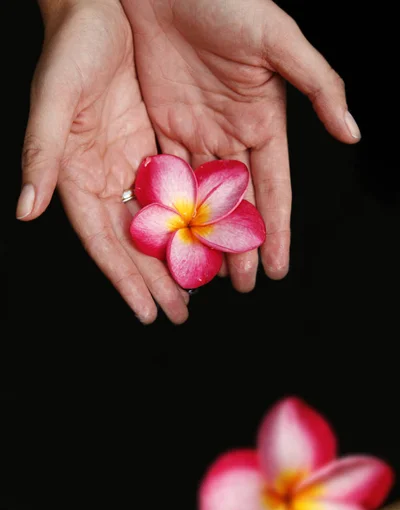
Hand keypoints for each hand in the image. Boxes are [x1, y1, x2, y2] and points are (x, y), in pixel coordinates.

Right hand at [16, 0, 188, 323]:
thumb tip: (24, 207)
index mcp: (76, 177)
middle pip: (133, 243)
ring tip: (198, 288)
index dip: (124, 279)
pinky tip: (207, 236)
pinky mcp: (153, 147)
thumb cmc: (69, 49)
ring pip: (157, 223)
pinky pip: (175, 191)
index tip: (147, 312)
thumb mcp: (52, 99)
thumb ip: (40, 154)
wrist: (98, 9)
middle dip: (155, 280)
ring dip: (176, 255)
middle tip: (180, 312)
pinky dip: (189, 216)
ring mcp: (130, 165)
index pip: (103, 241)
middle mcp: (104, 179)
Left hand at [123, 0, 360, 290]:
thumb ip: (319, 86)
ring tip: (203, 271)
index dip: (277, 230)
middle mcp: (232, 135)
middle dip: (239, 245)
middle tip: (239, 285)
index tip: (278, 270)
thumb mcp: (280, 41)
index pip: (274, 189)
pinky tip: (169, 232)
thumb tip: (352, 134)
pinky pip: (167, 173)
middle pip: (237, 203)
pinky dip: (169, 204)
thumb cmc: (228, 1)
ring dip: (203, 234)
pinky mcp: (163, 125)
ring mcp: (197, 133)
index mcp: (265, 123)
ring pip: (201, 197)